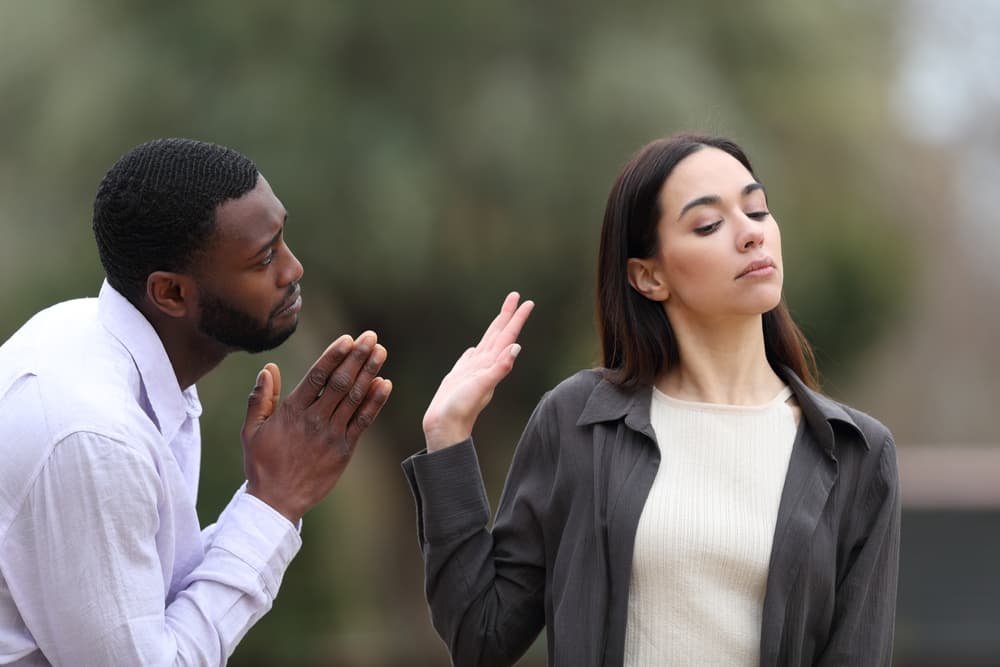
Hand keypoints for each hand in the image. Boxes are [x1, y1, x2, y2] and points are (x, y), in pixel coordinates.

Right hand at [240, 331, 392, 523]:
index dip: (334, 356)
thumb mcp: (252, 430)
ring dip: (369, 373)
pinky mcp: (344, 449)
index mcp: (292, 411)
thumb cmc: (262, 464)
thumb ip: (261, 398)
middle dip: (357, 357)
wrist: (276, 501)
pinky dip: (375, 402)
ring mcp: (331, 435)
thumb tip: (269, 368)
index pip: (317, 377)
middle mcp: (314, 420)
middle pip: (340, 382)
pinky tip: (385, 384)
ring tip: (381, 352)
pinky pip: (363, 422)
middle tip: (371, 337)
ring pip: (354, 398)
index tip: (347, 339)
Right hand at [422, 292, 533, 452]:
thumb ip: (499, 369)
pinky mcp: (460, 378)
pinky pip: (470, 359)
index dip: (516, 318)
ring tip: (501, 316)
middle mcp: (485, 365)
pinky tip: (475, 348)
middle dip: (508, 315)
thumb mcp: (482, 387)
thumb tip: (515, 349)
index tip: (526, 302)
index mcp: (491, 364)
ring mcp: (473, 371)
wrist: (445, 428)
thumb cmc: (461, 410)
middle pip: (499, 334)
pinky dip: (474, 350)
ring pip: (486, 344)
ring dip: (494, 329)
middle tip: (516, 296)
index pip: (508, 336)